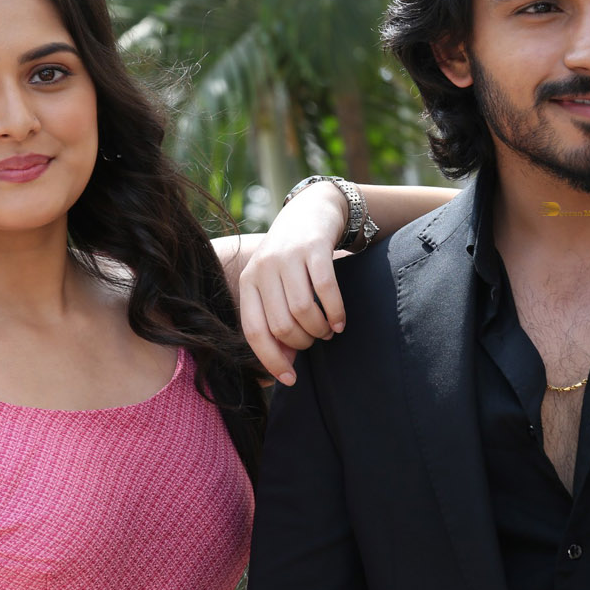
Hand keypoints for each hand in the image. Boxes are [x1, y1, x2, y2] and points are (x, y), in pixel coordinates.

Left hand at [239, 181, 348, 385]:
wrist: (311, 210)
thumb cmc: (292, 258)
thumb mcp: (275, 285)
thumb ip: (275, 320)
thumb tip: (284, 363)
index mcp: (249, 282)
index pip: (254, 332)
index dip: (272, 360)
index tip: (290, 379)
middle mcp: (263, 268)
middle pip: (281, 325)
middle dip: (303, 343)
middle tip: (316, 341)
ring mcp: (288, 256)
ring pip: (302, 311)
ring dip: (319, 330)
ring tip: (328, 331)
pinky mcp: (314, 248)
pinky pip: (325, 290)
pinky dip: (335, 312)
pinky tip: (340, 321)